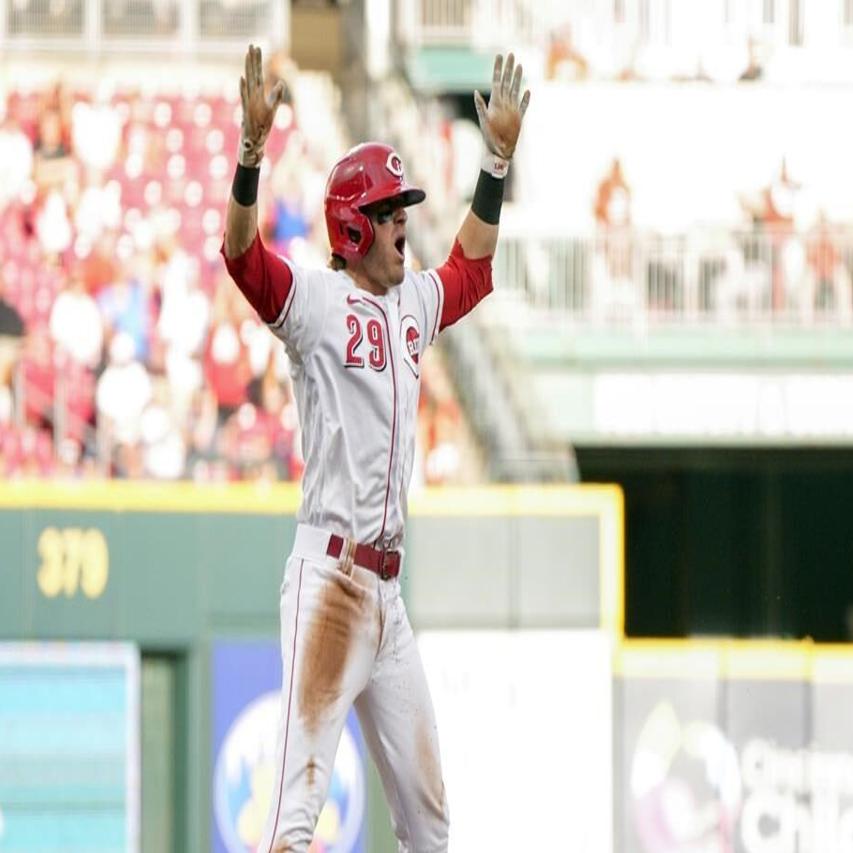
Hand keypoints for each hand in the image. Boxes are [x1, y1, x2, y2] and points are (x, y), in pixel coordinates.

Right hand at [239, 44, 286, 167]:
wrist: (255, 141)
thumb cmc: (262, 125)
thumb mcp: (272, 108)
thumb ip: (276, 96)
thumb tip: (281, 83)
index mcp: (258, 94)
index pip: (258, 74)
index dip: (258, 61)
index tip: (257, 47)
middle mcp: (252, 96)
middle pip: (252, 74)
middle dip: (253, 60)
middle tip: (252, 45)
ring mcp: (249, 103)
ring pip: (248, 83)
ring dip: (248, 69)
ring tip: (247, 56)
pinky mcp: (247, 112)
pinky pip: (245, 99)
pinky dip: (243, 89)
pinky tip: (242, 78)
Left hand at [474, 53, 530, 160]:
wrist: (498, 152)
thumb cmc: (489, 139)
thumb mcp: (484, 121)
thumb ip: (480, 107)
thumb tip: (475, 92)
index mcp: (495, 103)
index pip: (497, 81)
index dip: (499, 68)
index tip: (500, 56)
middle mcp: (503, 104)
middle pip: (507, 82)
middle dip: (509, 68)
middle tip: (511, 54)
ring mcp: (511, 110)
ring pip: (515, 90)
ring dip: (517, 78)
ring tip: (519, 66)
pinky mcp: (518, 119)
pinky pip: (523, 106)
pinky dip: (526, 99)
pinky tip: (527, 91)